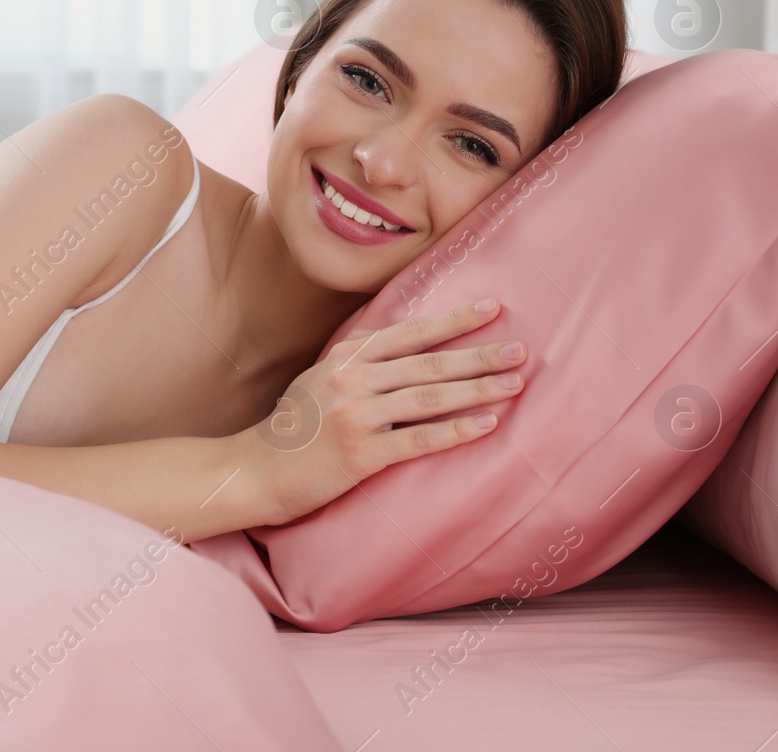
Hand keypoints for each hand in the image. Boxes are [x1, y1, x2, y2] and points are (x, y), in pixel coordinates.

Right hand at [243, 298, 524, 526]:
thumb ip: (358, 356)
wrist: (255, 469)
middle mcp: (351, 379)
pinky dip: (456, 430)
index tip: (493, 308)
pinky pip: (418, 440)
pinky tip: (487, 424)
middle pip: (428, 363)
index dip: (453, 319)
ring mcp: (355, 416)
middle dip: (479, 354)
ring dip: (476, 389)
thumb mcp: (320, 377)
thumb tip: (401, 335)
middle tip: (521, 349)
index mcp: (345, 357)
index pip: (410, 332)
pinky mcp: (360, 455)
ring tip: (514, 383)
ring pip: (429, 397)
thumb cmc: (294, 425)